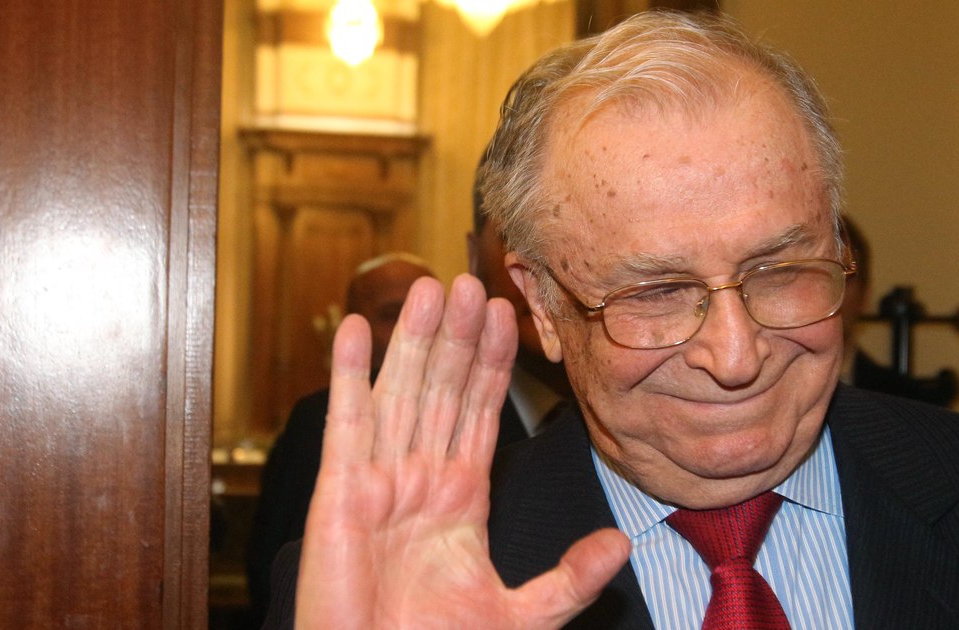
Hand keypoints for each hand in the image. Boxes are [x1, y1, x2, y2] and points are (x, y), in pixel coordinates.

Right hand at [296, 274, 630, 628]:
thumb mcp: (523, 615)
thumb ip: (570, 578)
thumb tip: (619, 544)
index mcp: (460, 499)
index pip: (482, 413)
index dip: (494, 364)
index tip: (509, 315)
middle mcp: (420, 480)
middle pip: (444, 390)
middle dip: (460, 337)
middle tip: (474, 280)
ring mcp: (379, 481)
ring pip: (402, 392)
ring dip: (416, 339)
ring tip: (431, 287)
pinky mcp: (339, 493)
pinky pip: (346, 423)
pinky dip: (348, 374)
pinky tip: (356, 327)